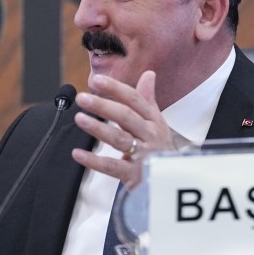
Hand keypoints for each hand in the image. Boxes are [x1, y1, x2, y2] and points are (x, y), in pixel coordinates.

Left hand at [71, 70, 177, 188]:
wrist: (174, 180)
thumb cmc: (160, 147)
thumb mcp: (157, 122)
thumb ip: (147, 99)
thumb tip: (149, 74)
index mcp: (153, 120)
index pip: (134, 99)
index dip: (115, 88)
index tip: (96, 80)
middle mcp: (150, 135)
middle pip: (125, 116)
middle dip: (103, 105)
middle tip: (82, 98)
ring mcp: (144, 155)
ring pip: (119, 138)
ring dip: (98, 128)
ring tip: (80, 118)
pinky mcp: (135, 175)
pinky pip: (112, 166)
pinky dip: (94, 161)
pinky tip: (78, 153)